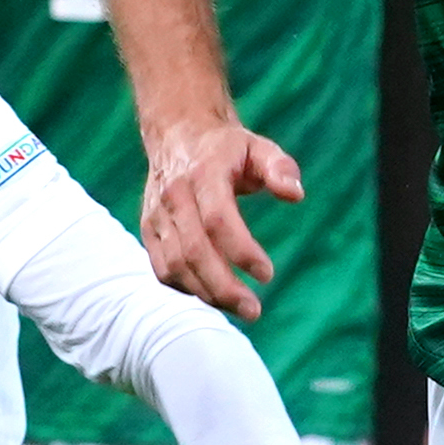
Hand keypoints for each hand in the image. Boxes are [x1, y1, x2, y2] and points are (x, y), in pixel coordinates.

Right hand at [140, 117, 299, 321]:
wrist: (177, 134)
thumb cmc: (227, 148)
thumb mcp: (259, 148)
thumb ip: (280, 169)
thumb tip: (295, 195)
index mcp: (203, 173)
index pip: (217, 219)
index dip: (241, 251)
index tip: (267, 274)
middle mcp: (174, 195)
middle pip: (193, 251)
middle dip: (223, 287)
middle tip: (254, 310)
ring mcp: (157, 214)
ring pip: (174, 265)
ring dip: (207, 293)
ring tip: (240, 308)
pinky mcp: (148, 229)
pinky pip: (162, 268)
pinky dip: (186, 288)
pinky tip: (213, 295)